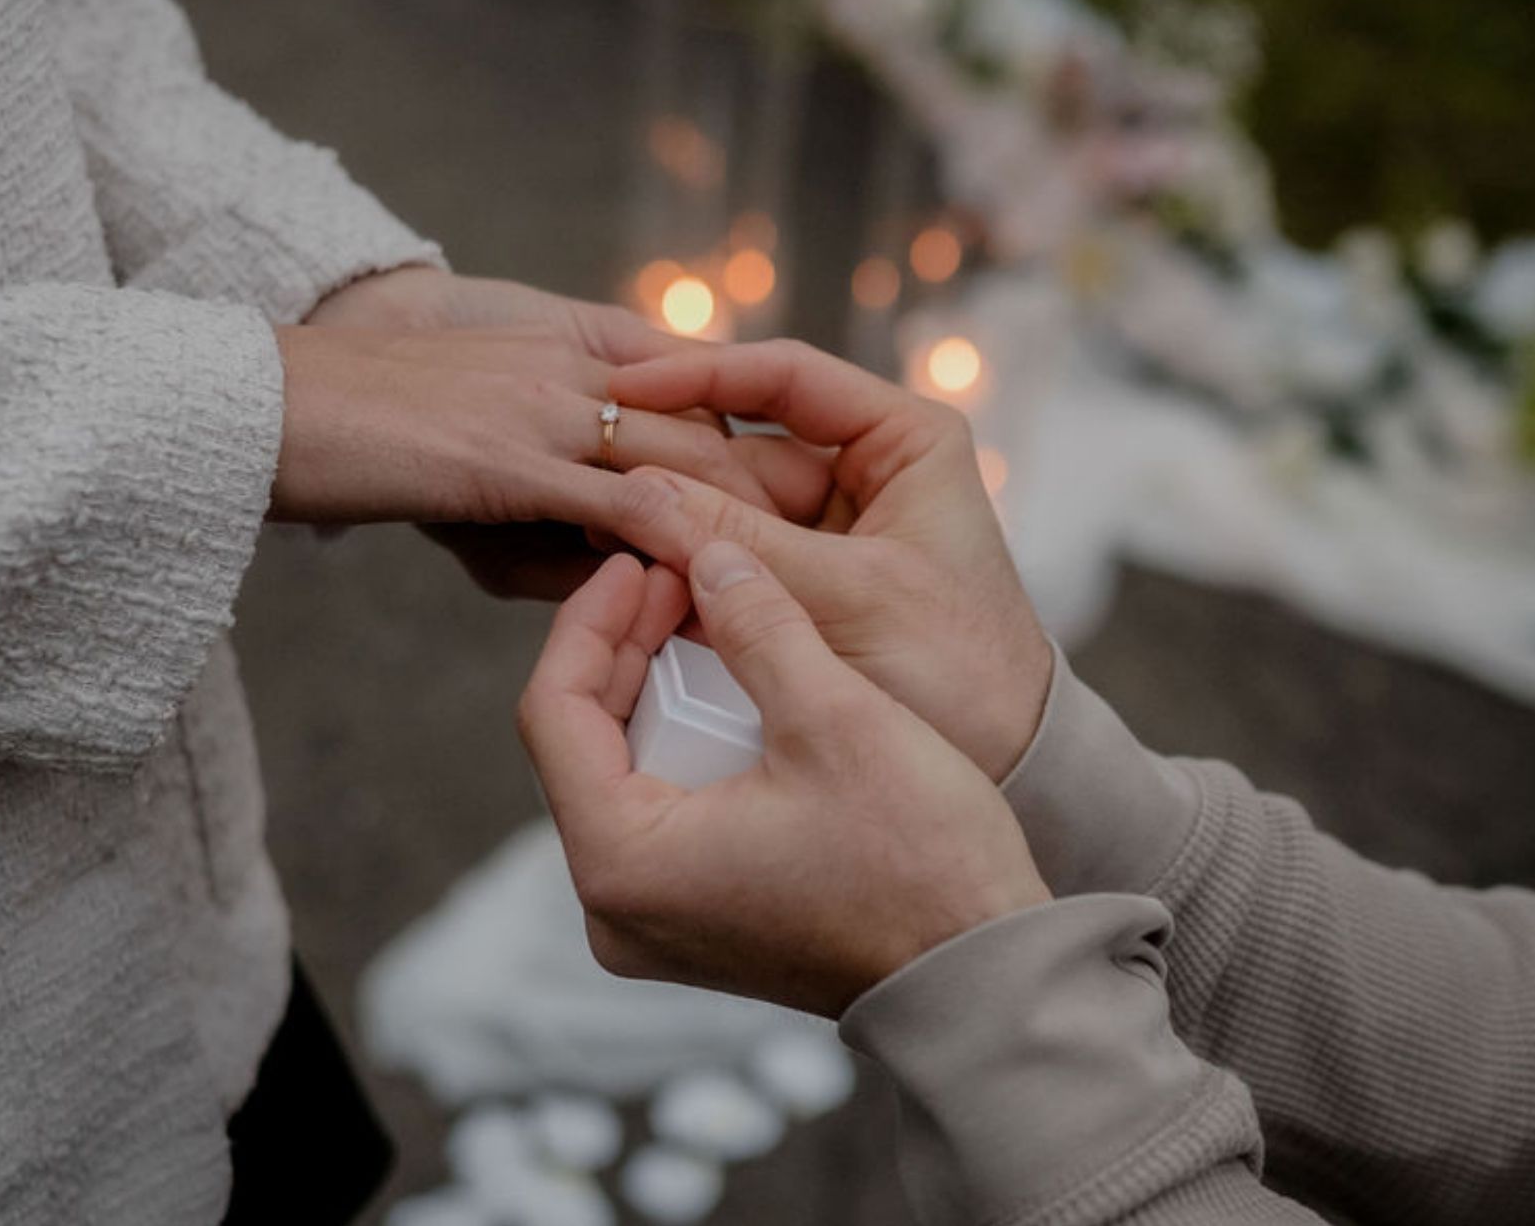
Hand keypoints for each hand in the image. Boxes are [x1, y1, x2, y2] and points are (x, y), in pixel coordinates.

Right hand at [299, 268, 832, 597]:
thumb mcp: (478, 466)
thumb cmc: (368, 435)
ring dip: (754, 525)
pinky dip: (680, 546)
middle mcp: (581, 364)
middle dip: (791, 492)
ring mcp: (551, 403)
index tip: (826, 511)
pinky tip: (722, 596)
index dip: (769, 448)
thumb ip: (553, 508)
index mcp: (580, 345)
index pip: (705, 388)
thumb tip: (613, 572)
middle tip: (855, 561)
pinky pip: (623, 501)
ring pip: (690, 459)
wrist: (276, 403)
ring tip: (814, 592)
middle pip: (721, 424)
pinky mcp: (512, 455)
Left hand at [517, 542, 1048, 1017]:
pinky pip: (660, 815)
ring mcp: (653, 925)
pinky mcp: (695, 927)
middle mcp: (614, 909)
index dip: (590, 621)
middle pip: (580, 744)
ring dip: (658, 692)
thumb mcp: (832, 717)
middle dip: (628, 649)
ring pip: (619, 776)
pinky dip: (685, 747)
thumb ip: (757, 625)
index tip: (641, 562)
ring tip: (709, 619)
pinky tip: (731, 691)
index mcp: (621, 863)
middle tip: (684, 577)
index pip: (552, 713)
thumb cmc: (916, 865)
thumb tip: (709, 556)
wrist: (982, 977)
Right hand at [606, 340, 1050, 782]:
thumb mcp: (848, 599)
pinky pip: (725, 561)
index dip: (699, 374)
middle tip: (589, 469)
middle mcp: (863, 473)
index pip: (785, 378)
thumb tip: (634, 491)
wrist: (1009, 771)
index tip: (626, 388)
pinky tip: (623, 566)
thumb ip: (741, 544)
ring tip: (593, 520)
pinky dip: (680, 566)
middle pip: (739, 442)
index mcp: (904, 441)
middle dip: (668, 460)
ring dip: (664, 517)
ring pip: (721, 504)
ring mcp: (827, 532)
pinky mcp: (797, 590)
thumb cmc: (963, 674)